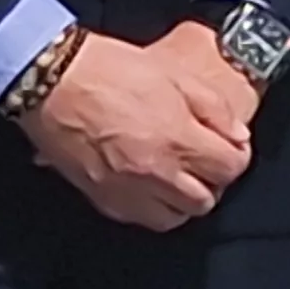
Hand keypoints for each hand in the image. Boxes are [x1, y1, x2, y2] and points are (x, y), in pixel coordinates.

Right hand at [21, 33, 251, 231]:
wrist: (52, 82)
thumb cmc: (109, 69)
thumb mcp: (174, 74)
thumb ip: (213, 108)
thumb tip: (238, 136)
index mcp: (177, 138)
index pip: (229, 168)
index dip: (235, 156)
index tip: (229, 146)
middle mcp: (155, 173)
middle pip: (205, 200)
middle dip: (212, 181)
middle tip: (204, 160)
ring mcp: (127, 191)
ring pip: (175, 217)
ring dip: (184, 199)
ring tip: (178, 175)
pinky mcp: (102, 199)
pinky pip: (141, 219)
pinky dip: (153, 207)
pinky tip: (149, 185)